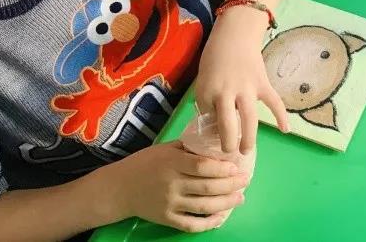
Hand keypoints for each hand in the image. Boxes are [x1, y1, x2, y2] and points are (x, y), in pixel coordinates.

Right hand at [109, 141, 249, 232]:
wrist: (120, 188)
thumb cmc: (146, 163)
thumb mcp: (166, 148)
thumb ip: (189, 148)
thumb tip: (217, 141)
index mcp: (172, 163)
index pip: (202, 167)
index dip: (222, 168)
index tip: (236, 166)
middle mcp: (172, 184)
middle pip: (207, 187)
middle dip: (231, 185)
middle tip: (245, 180)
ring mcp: (169, 203)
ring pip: (203, 207)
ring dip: (226, 203)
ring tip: (240, 197)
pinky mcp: (167, 219)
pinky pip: (191, 224)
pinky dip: (208, 223)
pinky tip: (221, 217)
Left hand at [195, 7, 288, 155]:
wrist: (235, 34)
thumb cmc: (216, 57)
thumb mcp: (203, 79)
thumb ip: (208, 100)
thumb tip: (214, 122)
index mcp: (208, 91)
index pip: (206, 116)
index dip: (208, 125)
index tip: (210, 130)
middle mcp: (227, 92)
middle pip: (228, 125)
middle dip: (227, 143)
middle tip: (228, 154)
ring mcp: (247, 89)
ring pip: (250, 119)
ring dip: (249, 137)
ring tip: (246, 151)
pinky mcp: (262, 84)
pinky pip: (274, 102)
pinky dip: (281, 116)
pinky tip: (285, 130)